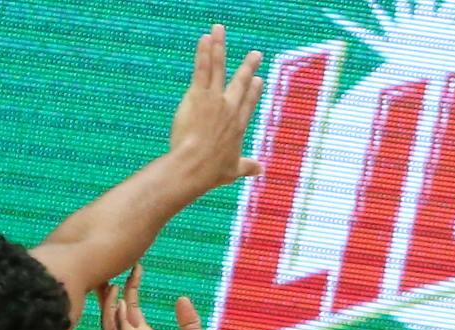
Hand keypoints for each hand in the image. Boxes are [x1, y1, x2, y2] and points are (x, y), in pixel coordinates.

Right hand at [97, 265, 230, 329]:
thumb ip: (187, 322)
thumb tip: (182, 299)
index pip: (129, 314)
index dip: (129, 290)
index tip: (137, 268)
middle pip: (111, 322)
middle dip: (105, 299)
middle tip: (106, 272)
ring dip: (108, 309)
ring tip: (112, 285)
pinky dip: (121, 321)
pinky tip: (122, 303)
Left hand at [169, 25, 264, 190]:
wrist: (194, 166)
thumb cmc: (211, 172)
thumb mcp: (233, 171)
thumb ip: (247, 167)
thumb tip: (260, 170)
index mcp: (238, 126)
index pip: (249, 103)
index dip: (254, 91)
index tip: (259, 80)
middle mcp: (230, 109)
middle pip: (241, 82)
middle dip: (249, 66)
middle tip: (256, 54)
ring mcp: (215, 99)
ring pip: (219, 68)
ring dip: (220, 47)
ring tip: (220, 31)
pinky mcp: (199, 95)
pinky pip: (203, 69)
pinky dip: (204, 53)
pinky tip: (205, 39)